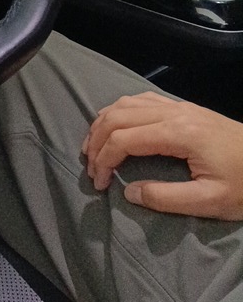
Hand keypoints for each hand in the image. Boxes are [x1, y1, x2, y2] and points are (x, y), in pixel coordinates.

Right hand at [82, 90, 242, 219]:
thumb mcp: (211, 202)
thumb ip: (166, 198)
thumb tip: (129, 192)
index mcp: (179, 133)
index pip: (123, 139)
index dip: (104, 160)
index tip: (99, 183)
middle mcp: (173, 112)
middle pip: (117, 117)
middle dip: (96, 141)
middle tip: (90, 167)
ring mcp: (179, 105)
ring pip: (125, 103)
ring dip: (103, 123)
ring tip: (95, 147)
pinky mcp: (184, 106)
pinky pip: (140, 100)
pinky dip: (119, 112)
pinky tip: (117, 127)